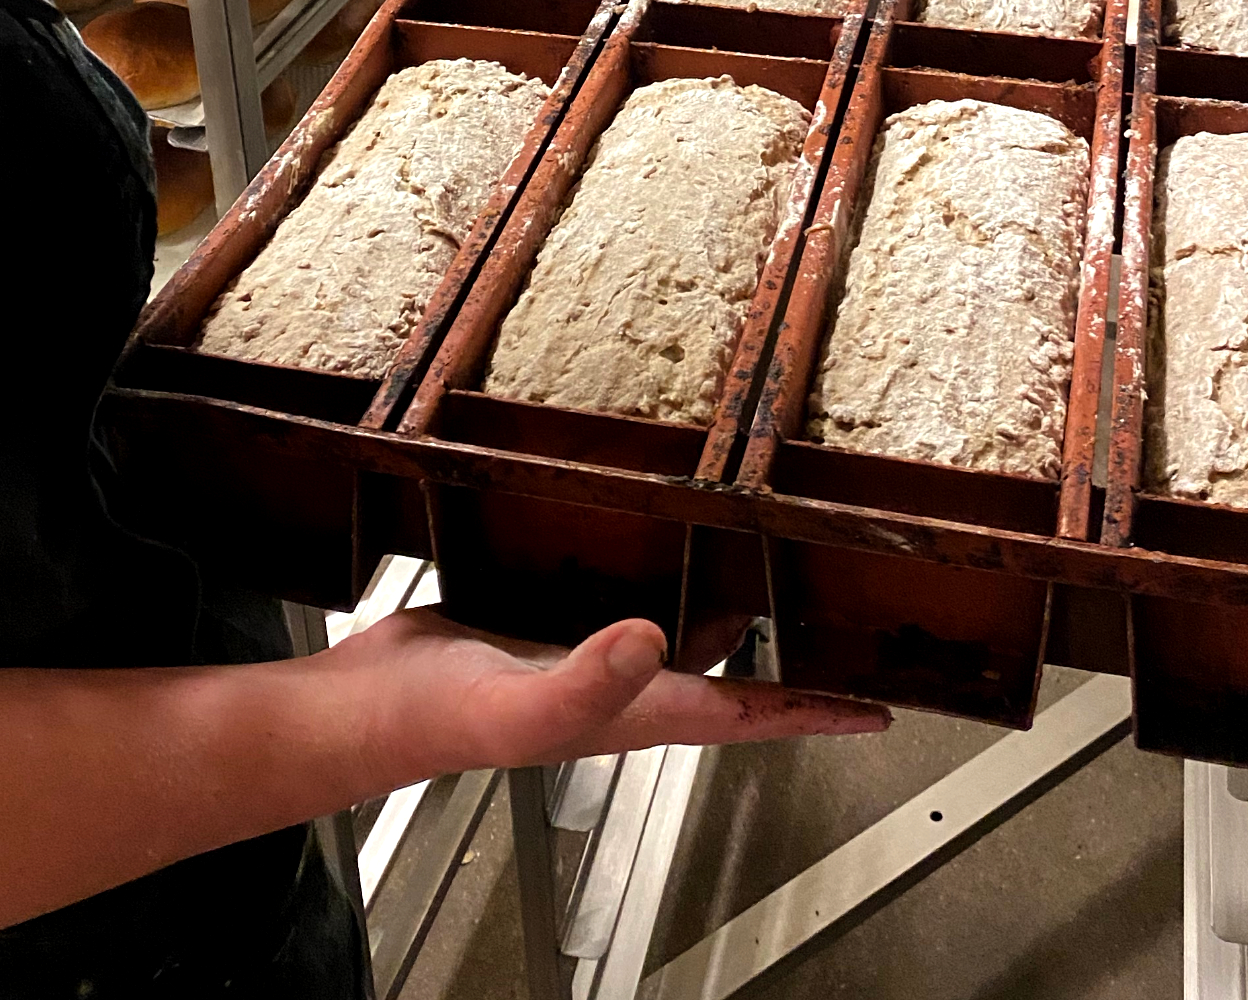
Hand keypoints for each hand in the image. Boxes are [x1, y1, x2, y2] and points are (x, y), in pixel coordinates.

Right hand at [314, 607, 887, 790]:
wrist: (370, 703)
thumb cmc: (436, 720)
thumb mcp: (518, 705)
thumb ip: (589, 680)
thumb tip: (656, 636)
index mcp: (637, 709)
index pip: (749, 714)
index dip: (816, 710)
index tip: (876, 706)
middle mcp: (628, 681)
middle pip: (736, 676)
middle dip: (794, 659)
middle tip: (850, 625)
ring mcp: (596, 650)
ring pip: (690, 628)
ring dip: (738, 607)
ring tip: (787, 563)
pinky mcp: (560, 613)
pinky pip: (634, 589)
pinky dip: (666, 563)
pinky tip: (670, 527)